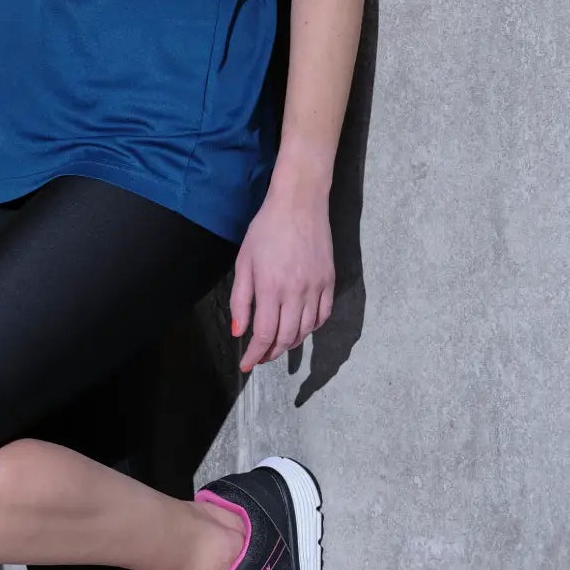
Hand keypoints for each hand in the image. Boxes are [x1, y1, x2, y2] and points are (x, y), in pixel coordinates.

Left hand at [230, 189, 333, 371]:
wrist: (299, 204)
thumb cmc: (266, 230)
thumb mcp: (244, 263)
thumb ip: (241, 301)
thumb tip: (239, 332)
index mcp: (270, 288)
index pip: (264, 334)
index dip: (255, 355)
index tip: (246, 366)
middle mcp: (296, 292)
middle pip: (286, 337)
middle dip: (271, 353)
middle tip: (260, 357)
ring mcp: (316, 287)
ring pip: (306, 330)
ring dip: (291, 342)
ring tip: (278, 345)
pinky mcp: (330, 281)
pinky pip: (323, 315)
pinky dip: (312, 328)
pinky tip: (301, 328)